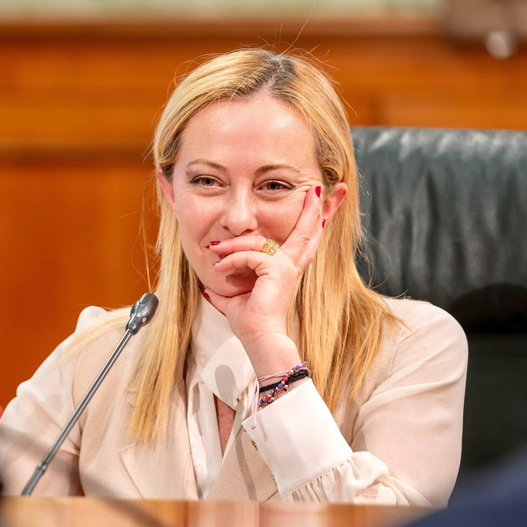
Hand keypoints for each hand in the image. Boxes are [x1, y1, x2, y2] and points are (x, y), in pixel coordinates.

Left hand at [203, 186, 324, 370]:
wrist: (259, 337)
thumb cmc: (250, 323)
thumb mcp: (235, 300)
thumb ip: (226, 290)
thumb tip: (208, 288)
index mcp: (285, 269)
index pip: (301, 241)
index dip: (312, 222)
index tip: (318, 200)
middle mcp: (290, 265)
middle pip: (305, 231)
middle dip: (312, 209)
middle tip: (316, 189)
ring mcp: (285, 266)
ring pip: (258, 241)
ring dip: (233, 245)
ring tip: (216, 249)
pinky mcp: (276, 269)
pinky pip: (248, 255)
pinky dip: (231, 260)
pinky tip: (220, 270)